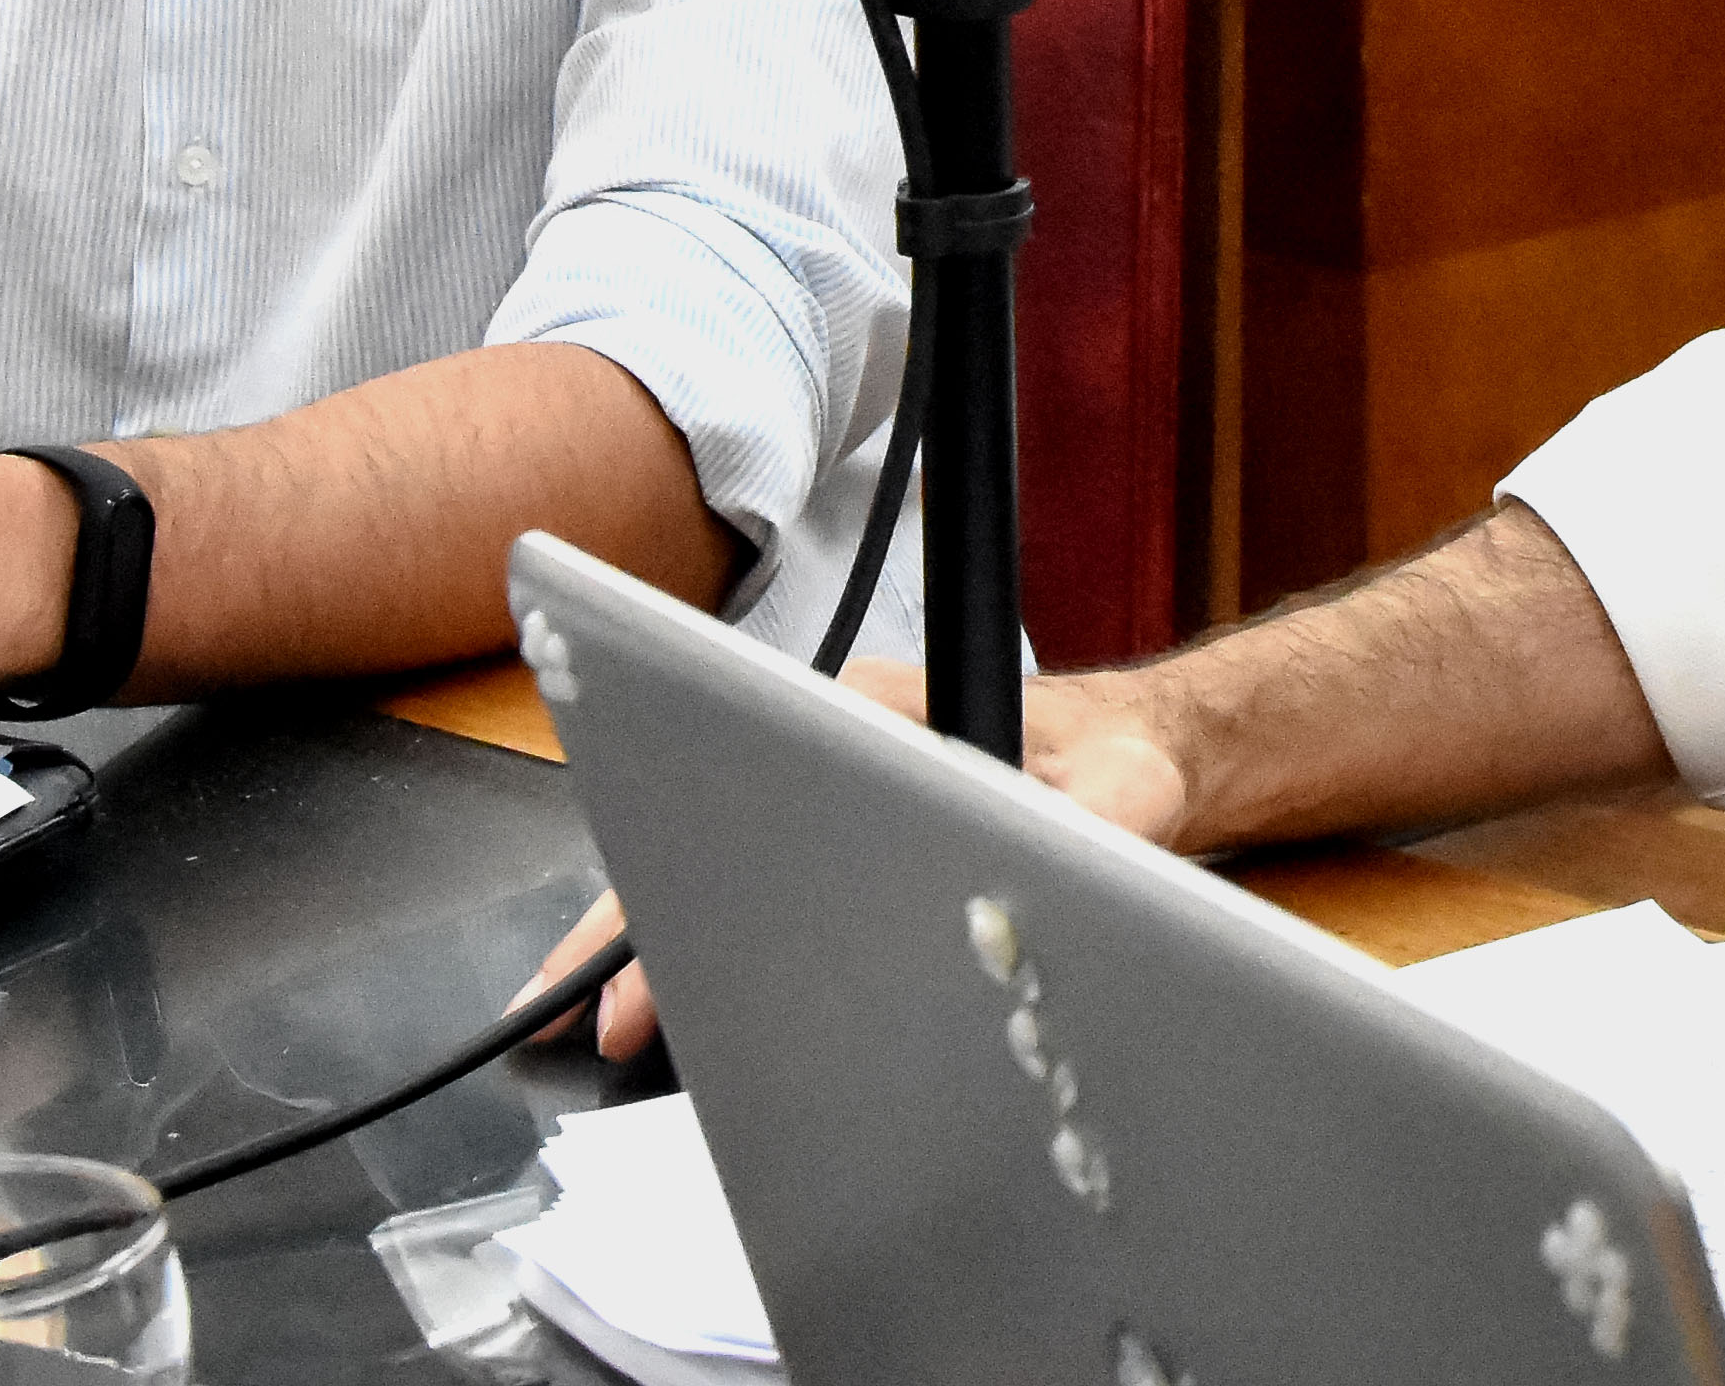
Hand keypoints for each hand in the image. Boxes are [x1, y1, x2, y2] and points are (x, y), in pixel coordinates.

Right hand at [530, 661, 1189, 1057]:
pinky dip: (701, 937)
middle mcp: (832, 735)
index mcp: (875, 710)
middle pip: (706, 824)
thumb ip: (1097, 822)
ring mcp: (824, 783)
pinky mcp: (835, 832)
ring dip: (653, 934)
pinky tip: (664, 996)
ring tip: (592, 1016)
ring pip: (713, 854)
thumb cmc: (1123, 755)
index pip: (746, 786)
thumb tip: (1055, 869)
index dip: (686, 881)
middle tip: (583, 1015)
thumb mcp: (1125, 789)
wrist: (1141, 751)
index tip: (650, 963)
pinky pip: (751, 882)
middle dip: (636, 922)